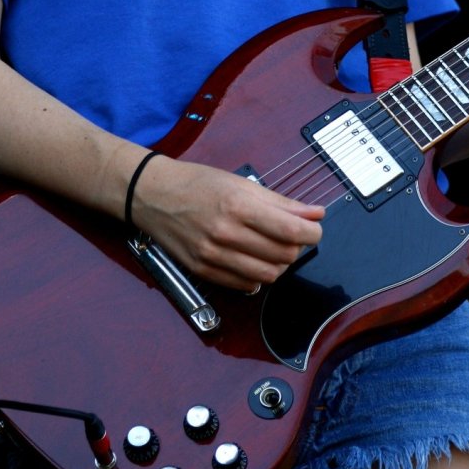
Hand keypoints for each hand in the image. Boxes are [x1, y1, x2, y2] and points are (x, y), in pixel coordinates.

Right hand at [131, 156, 324, 291]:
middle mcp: (226, 233)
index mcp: (238, 205)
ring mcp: (213, 255)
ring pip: (267, 275)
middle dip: (296, 246)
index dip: (312, 232)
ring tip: (272, 248)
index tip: (314, 228)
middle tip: (291, 234)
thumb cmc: (197, 183)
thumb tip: (315, 212)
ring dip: (279, 264)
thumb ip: (281, 202)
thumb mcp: (241, 183)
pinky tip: (254, 259)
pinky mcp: (203, 270)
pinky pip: (245, 285)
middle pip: (283, 255)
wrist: (154, 195)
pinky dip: (257, 276)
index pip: (291, 230)